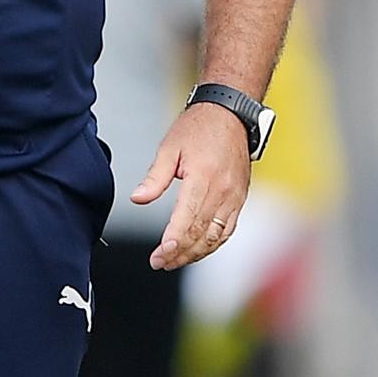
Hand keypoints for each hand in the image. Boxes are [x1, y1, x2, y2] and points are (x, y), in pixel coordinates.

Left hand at [132, 101, 253, 271]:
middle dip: (180, 253)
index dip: (174, 242)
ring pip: (216, 236)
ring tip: (174, 261)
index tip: (159, 255)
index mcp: (204, 177)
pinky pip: (227, 229)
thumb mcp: (169, 148)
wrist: (230, 114)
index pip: (188, 218)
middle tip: (159, 263)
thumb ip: (154, 177)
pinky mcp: (240, 199)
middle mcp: (223, 190)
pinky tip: (197, 250)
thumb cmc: (198, 128)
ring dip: (196, 253)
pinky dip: (212, 244)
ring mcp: (234, 196)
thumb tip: (137, 199)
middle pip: (202, 233)